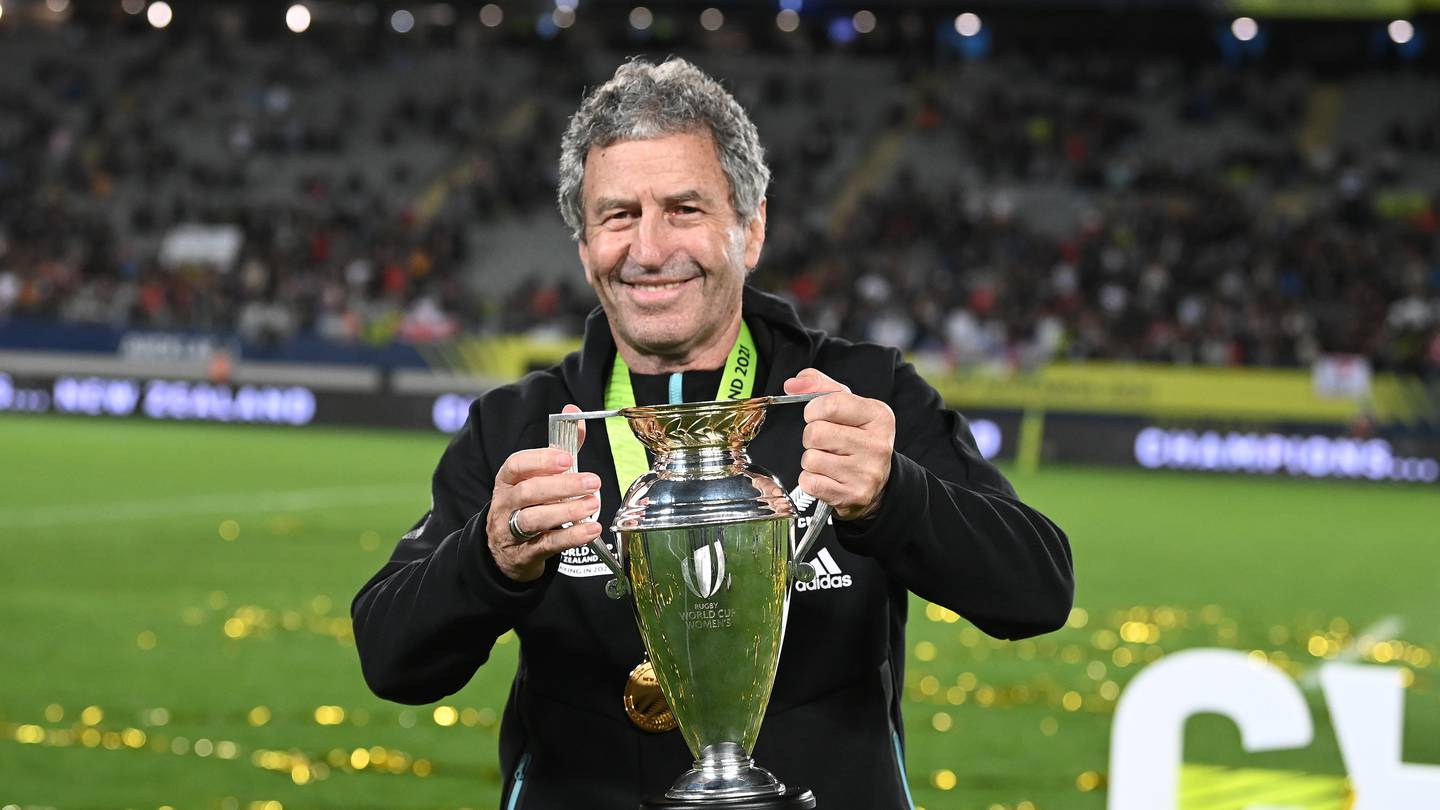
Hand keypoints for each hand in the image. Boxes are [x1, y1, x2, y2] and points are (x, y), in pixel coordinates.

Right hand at [486, 404, 603, 581]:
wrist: (505, 550)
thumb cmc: (527, 504)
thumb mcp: (538, 477)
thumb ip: (559, 447)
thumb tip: (572, 411)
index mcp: (507, 480)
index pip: (516, 465)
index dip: (540, 460)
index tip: (566, 458)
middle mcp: (505, 503)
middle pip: (529, 492)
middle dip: (562, 486)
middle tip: (592, 482)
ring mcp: (511, 530)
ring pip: (534, 519)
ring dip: (566, 512)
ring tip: (593, 505)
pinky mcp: (524, 554)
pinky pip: (546, 545)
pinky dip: (570, 538)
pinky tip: (591, 530)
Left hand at [783, 368, 894, 521]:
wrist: (878, 481)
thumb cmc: (858, 437)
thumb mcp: (848, 405)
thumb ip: (819, 386)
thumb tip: (792, 383)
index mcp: (879, 416)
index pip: (830, 404)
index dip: (813, 409)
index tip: (817, 415)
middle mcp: (877, 445)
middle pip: (815, 433)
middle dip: (811, 436)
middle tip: (825, 441)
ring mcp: (866, 473)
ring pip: (810, 459)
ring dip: (811, 458)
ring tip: (828, 459)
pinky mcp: (853, 495)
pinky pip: (810, 482)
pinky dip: (810, 479)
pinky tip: (827, 476)